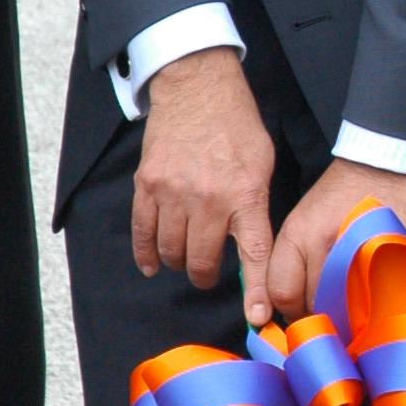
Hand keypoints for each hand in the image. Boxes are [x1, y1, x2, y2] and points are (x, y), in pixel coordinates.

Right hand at [133, 46, 276, 321]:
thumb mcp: (263, 164)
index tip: (258, 320)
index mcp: (246, 194)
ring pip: (172, 252)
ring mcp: (173, 193)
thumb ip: (258, 207)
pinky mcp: (147, 186)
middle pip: (201, 262)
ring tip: (186, 257)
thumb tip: (256, 250)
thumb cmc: (237, 125)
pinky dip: (148, 254)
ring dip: (179, 262)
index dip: (256, 293)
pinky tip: (153, 262)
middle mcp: (209, 199)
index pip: (253, 256)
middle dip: (205, 275)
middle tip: (208, 272)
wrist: (197, 86)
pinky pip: (143, 234)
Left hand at [268, 159, 405, 321]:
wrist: (383, 165)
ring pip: (347, 308)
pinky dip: (382, 303)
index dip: (290, 309)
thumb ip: (293, 262)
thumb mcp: (303, 221)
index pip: (283, 293)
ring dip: (351, 313)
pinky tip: (380, 293)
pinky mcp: (389, 255)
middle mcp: (325, 245)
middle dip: (321, 313)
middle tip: (332, 311)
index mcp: (298, 236)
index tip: (301, 312)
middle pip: (315, 304)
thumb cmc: (340, 195)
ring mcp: (360, 251)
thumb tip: (290, 305)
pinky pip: (383, 297)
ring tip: (357, 304)